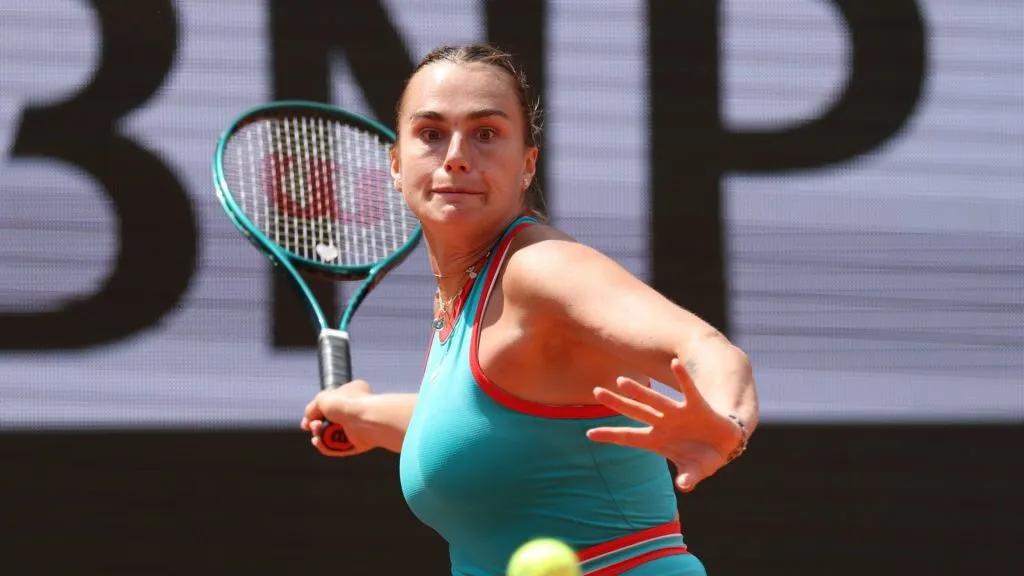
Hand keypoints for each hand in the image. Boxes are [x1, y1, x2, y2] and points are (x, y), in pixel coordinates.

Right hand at [301, 379, 373, 456]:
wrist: (365, 419)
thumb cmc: (347, 404)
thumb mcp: (321, 399)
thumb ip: (312, 409)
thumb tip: (307, 422)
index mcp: (352, 394)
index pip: (332, 404)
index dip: (317, 412)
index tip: (307, 421)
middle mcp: (356, 410)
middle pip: (329, 422)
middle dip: (317, 426)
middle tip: (314, 426)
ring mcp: (357, 427)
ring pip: (332, 436)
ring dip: (320, 436)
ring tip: (317, 433)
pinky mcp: (358, 443)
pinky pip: (338, 448)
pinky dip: (326, 447)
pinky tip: (319, 442)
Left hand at [586, 358, 742, 492]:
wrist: (727, 445)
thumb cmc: (705, 458)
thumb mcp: (696, 471)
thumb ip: (688, 477)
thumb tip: (683, 485)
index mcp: (658, 440)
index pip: (629, 437)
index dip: (610, 435)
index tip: (589, 434)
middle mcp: (663, 423)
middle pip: (635, 412)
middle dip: (616, 403)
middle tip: (596, 391)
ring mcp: (678, 414)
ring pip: (655, 400)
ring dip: (640, 391)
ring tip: (621, 381)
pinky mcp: (696, 406)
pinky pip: (688, 390)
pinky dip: (683, 377)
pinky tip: (674, 363)